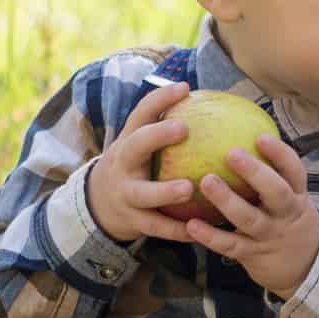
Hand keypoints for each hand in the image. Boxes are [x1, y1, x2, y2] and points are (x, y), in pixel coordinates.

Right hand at [87, 79, 197, 245]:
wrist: (99, 204)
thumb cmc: (137, 166)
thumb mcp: (143, 145)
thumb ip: (170, 128)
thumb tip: (219, 104)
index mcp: (129, 140)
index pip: (141, 113)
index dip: (160, 98)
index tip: (184, 87)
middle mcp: (124, 164)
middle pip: (135, 146)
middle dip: (156, 136)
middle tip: (182, 128)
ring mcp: (125, 193)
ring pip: (143, 193)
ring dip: (164, 191)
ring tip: (188, 188)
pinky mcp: (132, 221)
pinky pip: (156, 227)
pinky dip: (176, 230)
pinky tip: (199, 230)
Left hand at [183, 134, 318, 297]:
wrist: (306, 268)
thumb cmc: (290, 222)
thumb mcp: (293, 199)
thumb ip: (274, 175)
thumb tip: (245, 136)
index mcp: (297, 196)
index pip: (294, 171)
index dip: (280, 154)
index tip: (261, 137)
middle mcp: (286, 214)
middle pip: (276, 192)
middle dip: (256, 173)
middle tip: (232, 153)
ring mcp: (270, 236)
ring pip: (250, 218)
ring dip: (228, 200)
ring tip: (207, 181)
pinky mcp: (253, 255)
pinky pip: (230, 245)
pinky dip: (211, 236)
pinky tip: (192, 225)